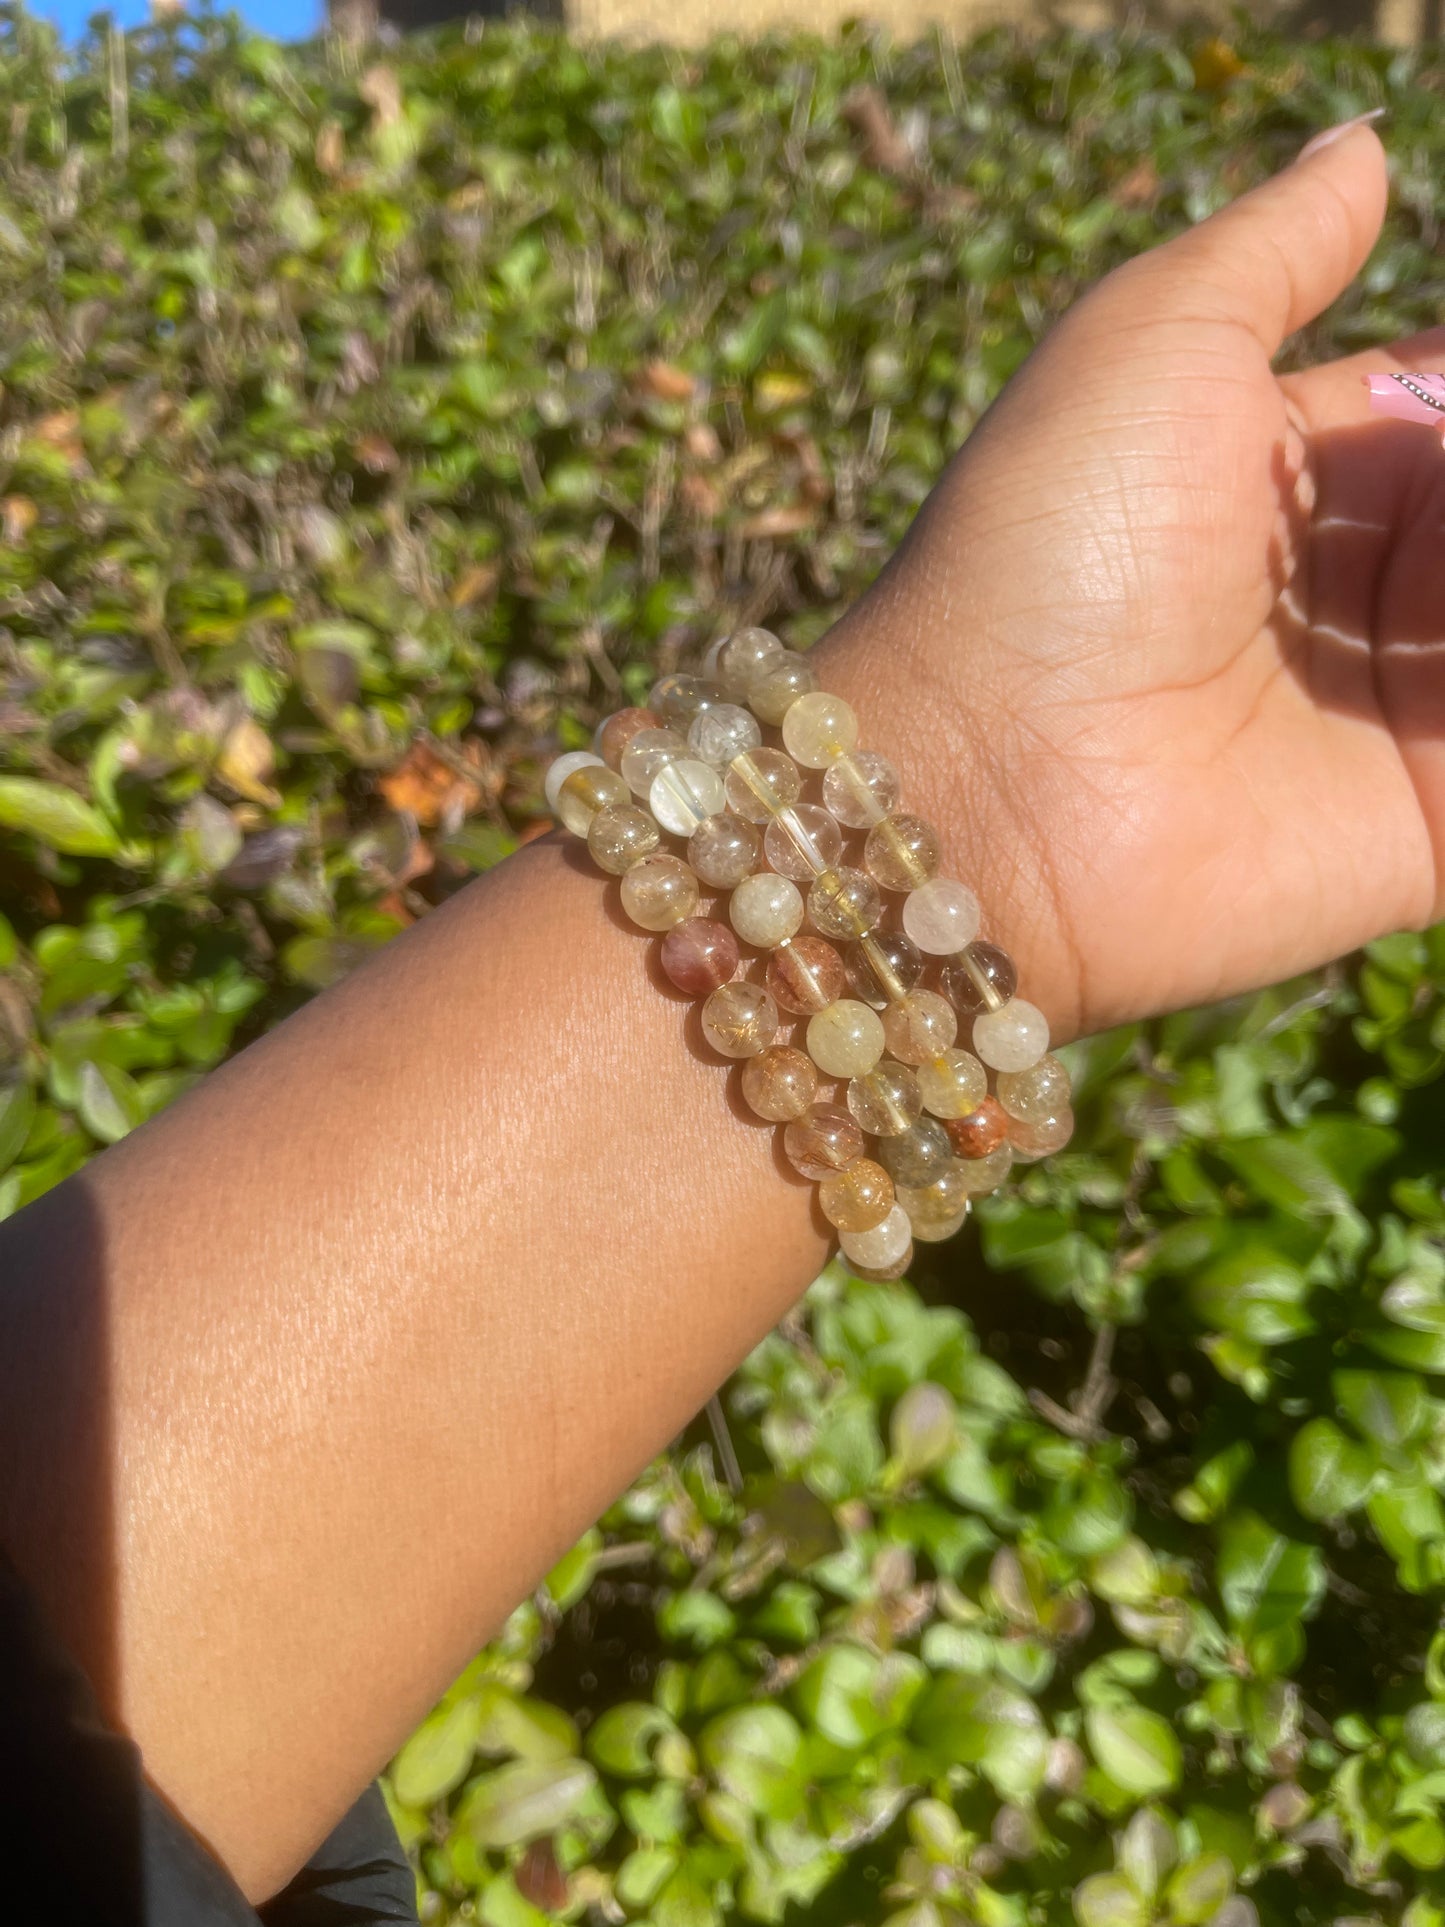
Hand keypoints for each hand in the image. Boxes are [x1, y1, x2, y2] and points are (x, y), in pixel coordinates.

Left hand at [820, 120, 1442, 1040]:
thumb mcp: (1152, 338)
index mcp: (1291, 466)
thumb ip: (1276, 247)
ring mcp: (1387, 708)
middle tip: (1431, 490)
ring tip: (1433, 563)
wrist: (989, 777)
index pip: (1440, 393)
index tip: (1443, 382)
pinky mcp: (1427, 824)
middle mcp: (1345, 585)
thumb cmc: (1051, 543)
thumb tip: (1368, 149)